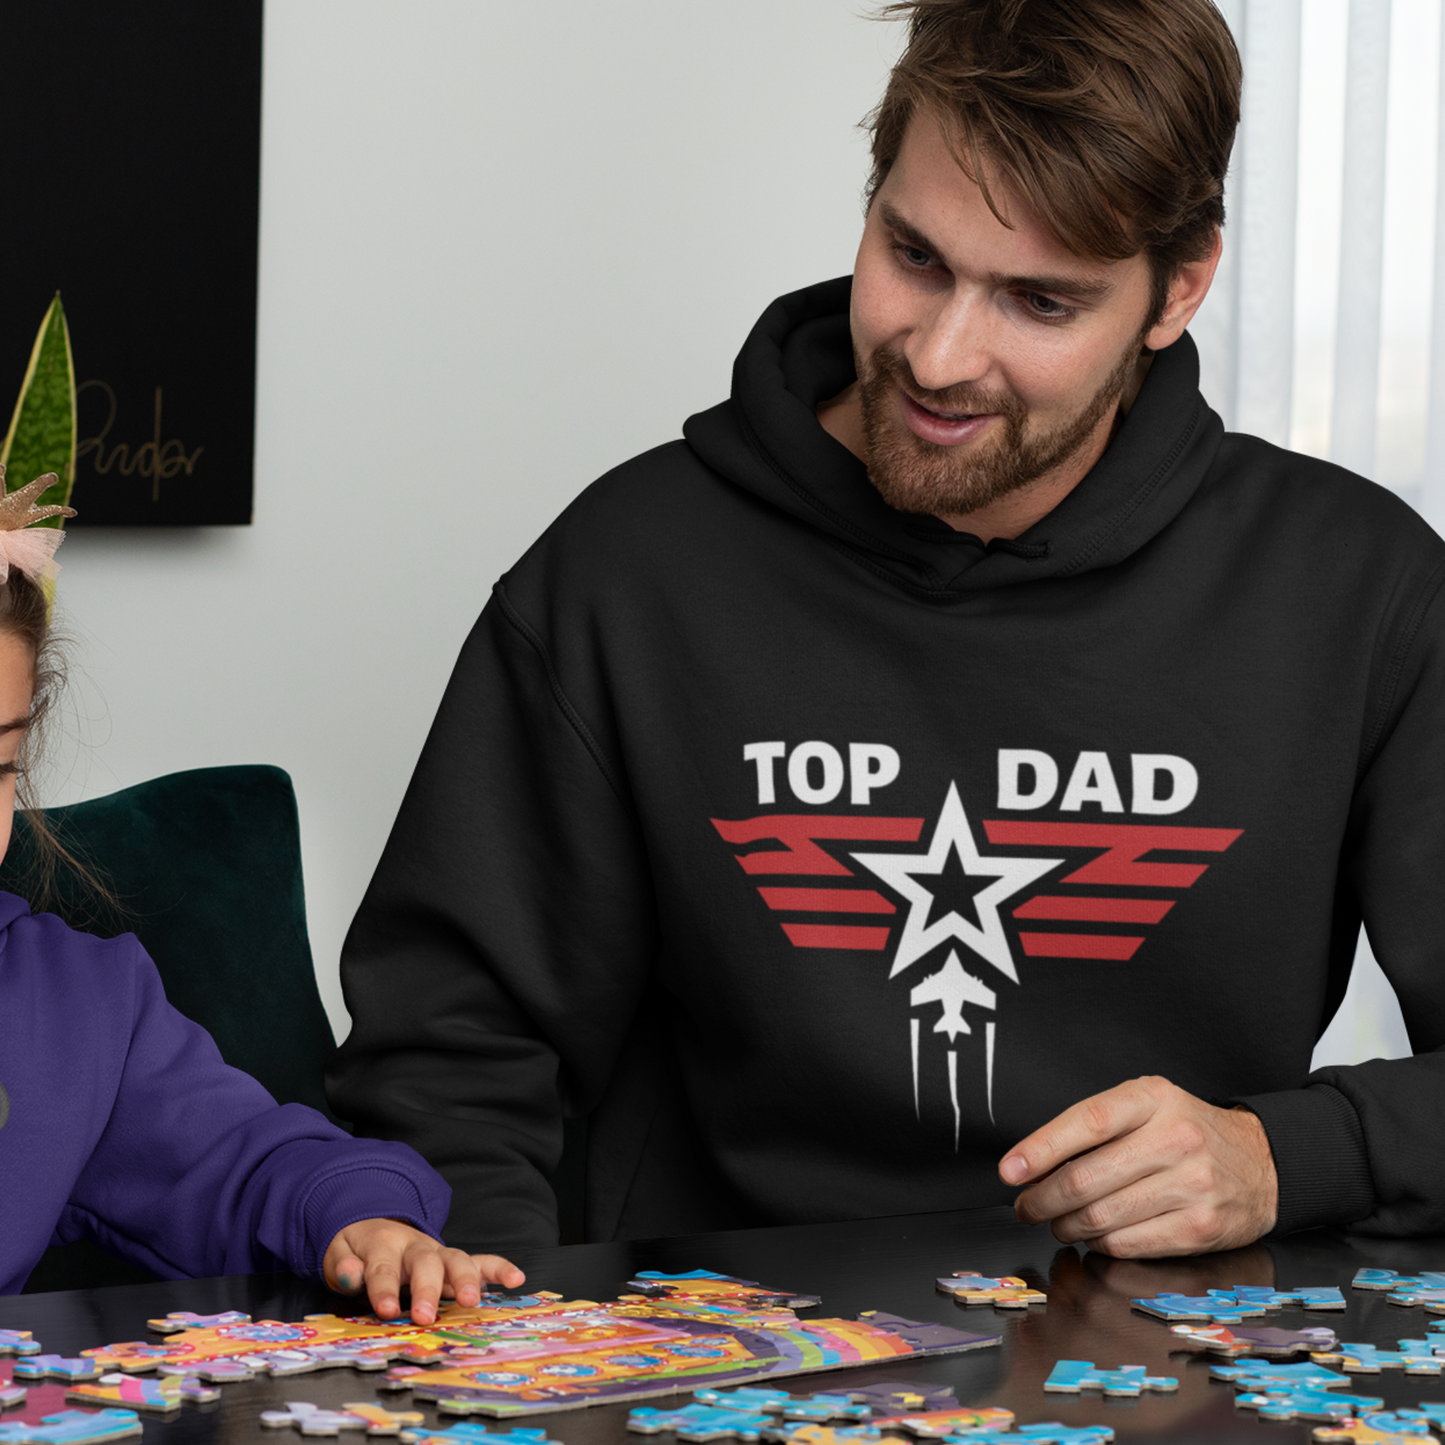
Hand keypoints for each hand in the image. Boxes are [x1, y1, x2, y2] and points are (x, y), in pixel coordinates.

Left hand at [323, 1218, 524, 1322]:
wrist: (374, 1224)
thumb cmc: (357, 1249)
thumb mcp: (339, 1253)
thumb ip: (343, 1265)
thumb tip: (349, 1273)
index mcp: (383, 1244)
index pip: (383, 1267)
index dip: (385, 1289)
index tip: (388, 1311)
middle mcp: (415, 1245)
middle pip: (425, 1263)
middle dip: (428, 1290)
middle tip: (426, 1317)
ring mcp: (438, 1251)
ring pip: (456, 1259)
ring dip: (466, 1279)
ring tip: (473, 1302)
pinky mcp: (453, 1260)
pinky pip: (481, 1259)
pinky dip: (499, 1267)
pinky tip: (516, 1279)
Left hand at [999, 1076, 1277, 1256]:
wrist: (1263, 1162)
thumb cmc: (1188, 1131)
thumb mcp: (1147, 1106)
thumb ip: (1097, 1126)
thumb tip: (1034, 1164)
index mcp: (1153, 1098)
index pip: (1085, 1122)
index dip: (1039, 1150)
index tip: (1010, 1171)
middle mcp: (1174, 1138)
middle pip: (1086, 1178)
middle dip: (1042, 1199)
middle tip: (1026, 1206)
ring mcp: (1192, 1184)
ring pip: (1102, 1217)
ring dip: (1067, 1225)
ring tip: (1058, 1222)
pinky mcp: (1201, 1227)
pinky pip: (1129, 1244)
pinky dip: (1100, 1244)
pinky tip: (1094, 1236)